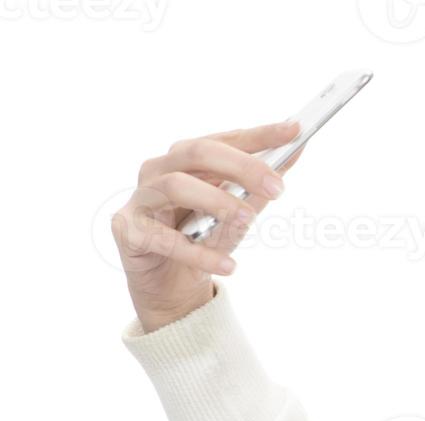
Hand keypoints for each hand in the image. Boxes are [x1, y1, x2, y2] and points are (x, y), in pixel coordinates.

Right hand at [111, 119, 305, 331]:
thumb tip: (296, 151)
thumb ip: (259, 185)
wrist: (170, 285)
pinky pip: (163, 239)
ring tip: (248, 221)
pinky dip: (199, 253)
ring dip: (217, 202)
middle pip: (197, 153)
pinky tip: (229, 266)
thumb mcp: (236, 211)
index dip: (260, 134)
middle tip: (278, 187)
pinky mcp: (128, 231)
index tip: (295, 130)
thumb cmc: (201, 238)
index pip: (224, 139)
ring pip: (176, 186)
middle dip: (241, 166)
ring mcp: (140, 198)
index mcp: (186, 159)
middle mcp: (159, 170)